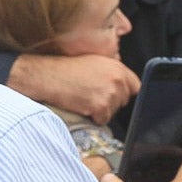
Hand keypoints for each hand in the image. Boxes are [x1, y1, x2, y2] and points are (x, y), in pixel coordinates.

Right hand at [10, 53, 139, 123]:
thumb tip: (124, 85)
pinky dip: (93, 117)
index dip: (124, 91)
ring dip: (101, 109)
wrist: (46, 76)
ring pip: (113, 111)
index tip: (114, 94)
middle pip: (124, 100)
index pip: (136, 86)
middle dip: (111, 101)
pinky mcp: (100, 106)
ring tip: (84, 98)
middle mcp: (117, 79)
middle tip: (91, 94)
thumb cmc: (65, 69)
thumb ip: (112, 72)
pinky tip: (81, 106)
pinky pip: (103, 119)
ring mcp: (110, 93)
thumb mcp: (94, 62)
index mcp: (117, 67)